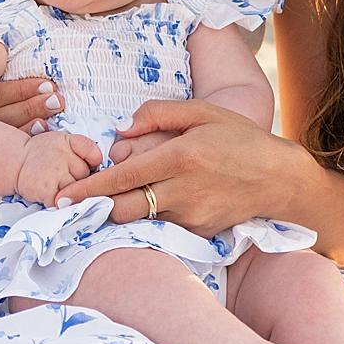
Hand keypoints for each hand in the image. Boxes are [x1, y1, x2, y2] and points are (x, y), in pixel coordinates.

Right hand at [15, 127, 101, 207]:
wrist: (15, 161)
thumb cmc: (41, 154)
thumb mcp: (62, 141)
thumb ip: (82, 149)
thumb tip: (98, 165)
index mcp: (68, 141)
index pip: (94, 154)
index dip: (93, 163)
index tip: (88, 167)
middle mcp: (62, 155)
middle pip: (86, 175)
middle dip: (80, 179)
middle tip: (67, 177)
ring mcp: (54, 173)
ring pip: (77, 190)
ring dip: (71, 193)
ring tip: (60, 187)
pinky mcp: (47, 191)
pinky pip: (64, 203)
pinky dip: (62, 203)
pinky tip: (54, 196)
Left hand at [57, 99, 343, 243]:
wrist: (280, 179)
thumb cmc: (239, 139)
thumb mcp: (203, 111)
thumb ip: (159, 113)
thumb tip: (121, 127)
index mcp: (181, 156)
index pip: (123, 177)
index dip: (89, 189)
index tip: (63, 196)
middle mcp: (183, 190)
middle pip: (123, 210)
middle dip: (94, 210)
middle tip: (70, 207)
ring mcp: (192, 215)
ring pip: (141, 220)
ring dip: (121, 213)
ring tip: (103, 204)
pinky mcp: (199, 232)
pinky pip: (164, 226)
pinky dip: (150, 217)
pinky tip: (147, 206)